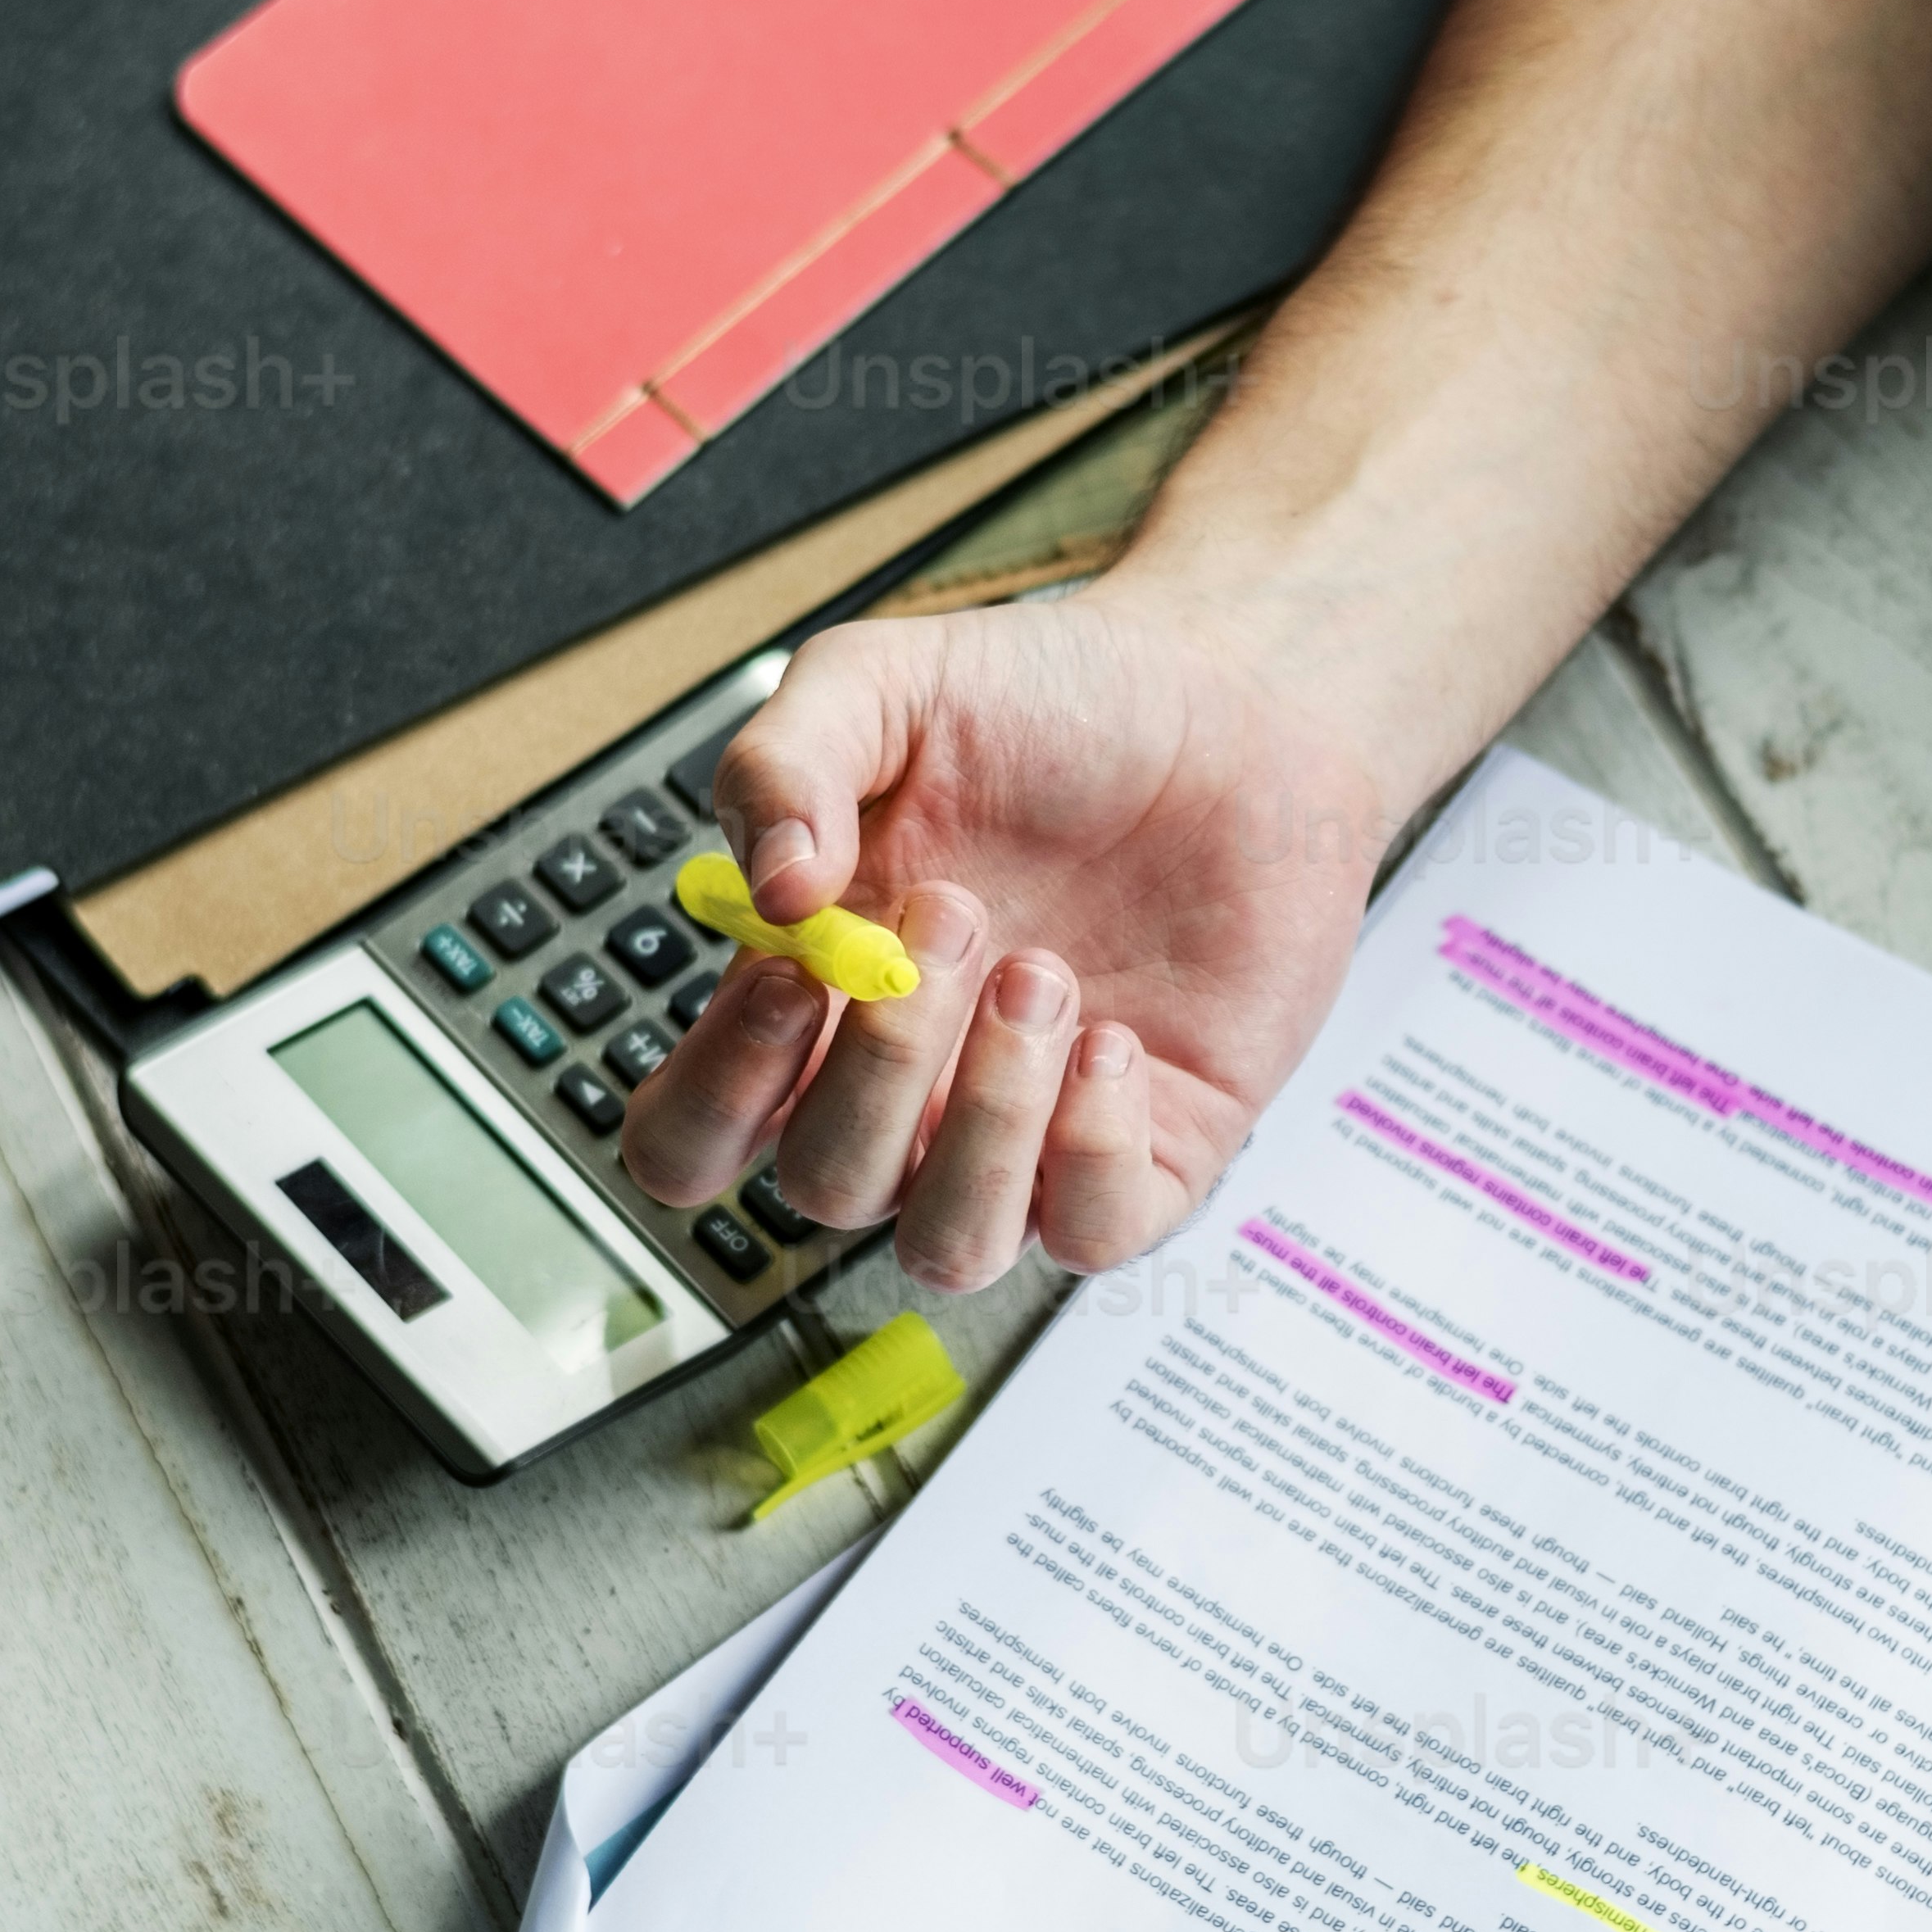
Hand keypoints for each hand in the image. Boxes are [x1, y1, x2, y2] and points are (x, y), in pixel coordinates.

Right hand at [617, 587, 1391, 1290]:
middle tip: (960, 913)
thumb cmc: (1054, 706)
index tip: (795, 972)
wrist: (1238, 705)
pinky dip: (1090, 1146)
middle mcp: (909, 1093)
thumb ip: (785, 761)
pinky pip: (1086, 1234)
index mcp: (816, 1004)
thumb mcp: (887, 684)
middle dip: (882, 1061)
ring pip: (947, 1247)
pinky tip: (1114, 1036)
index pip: (693, 1141)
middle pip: (821, 1189)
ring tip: (1045, 972)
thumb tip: (773, 890)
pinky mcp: (1148, 1154)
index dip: (717, 1094)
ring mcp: (1025, 1134)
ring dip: (986, 1115)